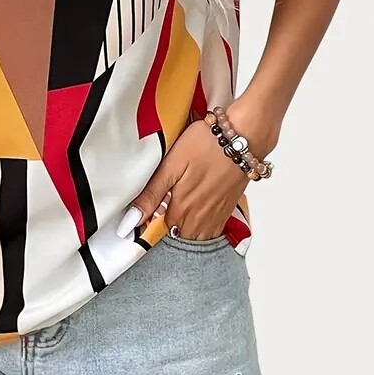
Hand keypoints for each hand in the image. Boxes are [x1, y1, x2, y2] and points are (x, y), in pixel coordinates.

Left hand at [118, 117, 250, 240]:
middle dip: (166, 228)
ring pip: (195, 236)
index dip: (148, 224)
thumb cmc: (206, 145)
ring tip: (178, 212)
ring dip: (185, 230)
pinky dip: (202, 228)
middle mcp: (199, 218)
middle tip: (161, 210)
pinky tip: (197, 213)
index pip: (157, 232)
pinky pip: (212, 231)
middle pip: (177, 236)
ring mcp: (215, 216)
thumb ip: (151, 195)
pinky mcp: (228, 209)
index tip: (143, 216)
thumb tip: (131, 221)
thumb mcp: (171, 165)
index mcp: (181, 209)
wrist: (243, 138)